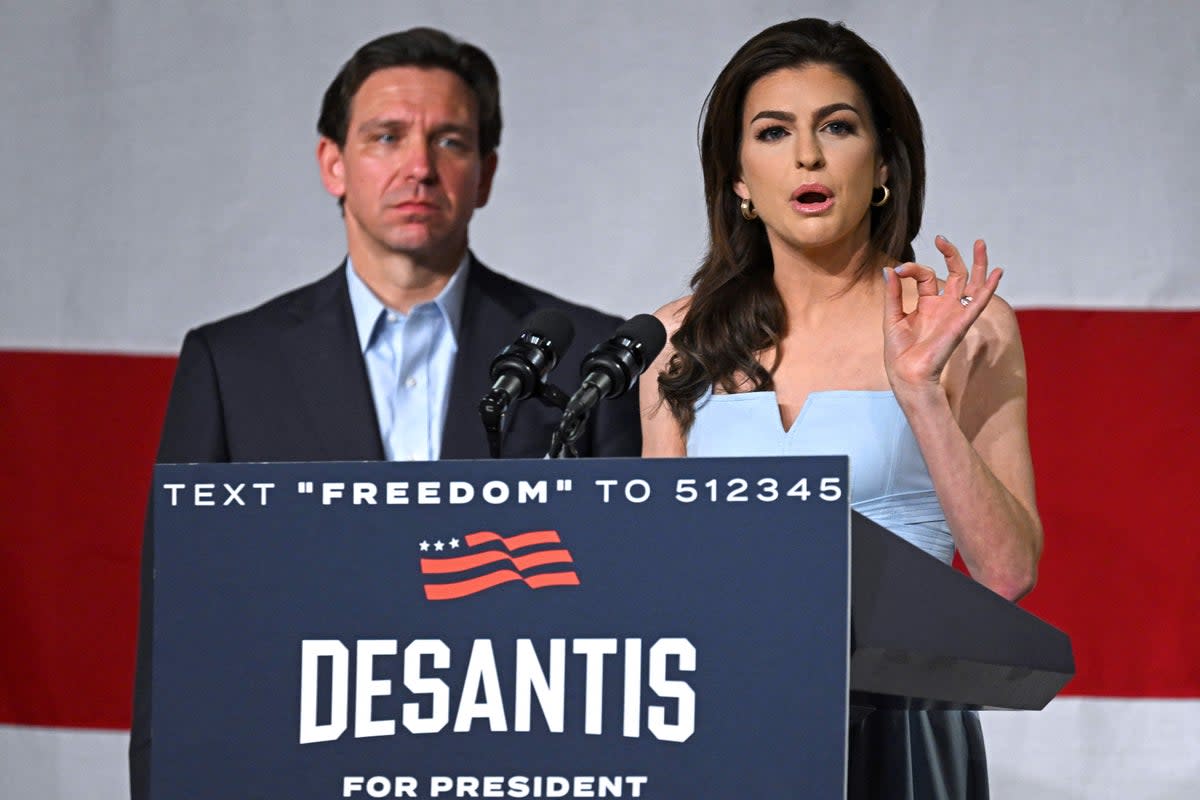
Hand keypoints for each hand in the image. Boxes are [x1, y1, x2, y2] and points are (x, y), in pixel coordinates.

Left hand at [882, 236, 1002, 397]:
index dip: (912, 268)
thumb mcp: (892, 316)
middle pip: (955, 274)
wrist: (906, 373)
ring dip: (978, 264)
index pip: (925, 275)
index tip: (898, 270)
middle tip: (942, 238)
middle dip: (951, 254)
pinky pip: (978, 303)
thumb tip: (889, 268)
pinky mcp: (961, 322)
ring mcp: (954, 313)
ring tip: (980, 244)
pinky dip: (989, 288)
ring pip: (972, 283)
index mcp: (927, 303)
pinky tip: (998, 273)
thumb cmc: (899, 351)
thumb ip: (893, 293)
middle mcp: (944, 306)